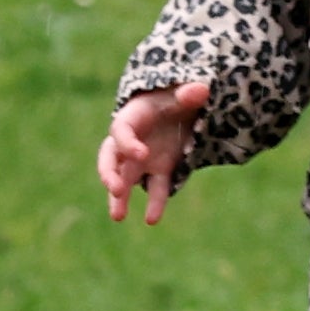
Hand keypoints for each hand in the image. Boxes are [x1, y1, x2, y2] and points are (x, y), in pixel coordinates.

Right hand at [98, 79, 207, 224]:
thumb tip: (199, 91)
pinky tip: (152, 220)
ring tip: (118, 216)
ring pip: (125, 180)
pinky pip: (156, 188)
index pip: (120, 131)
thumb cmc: (175, 95)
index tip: (141, 154)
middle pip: (111, 159)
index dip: (127, 143)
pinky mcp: (160, 168)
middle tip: (115, 189)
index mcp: (132, 118)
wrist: (182, 106)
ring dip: (119, 198)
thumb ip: (189, 93)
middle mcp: (131, 141)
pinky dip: (155, 203)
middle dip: (110, 174)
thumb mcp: (183, 90)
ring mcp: (143, 158)